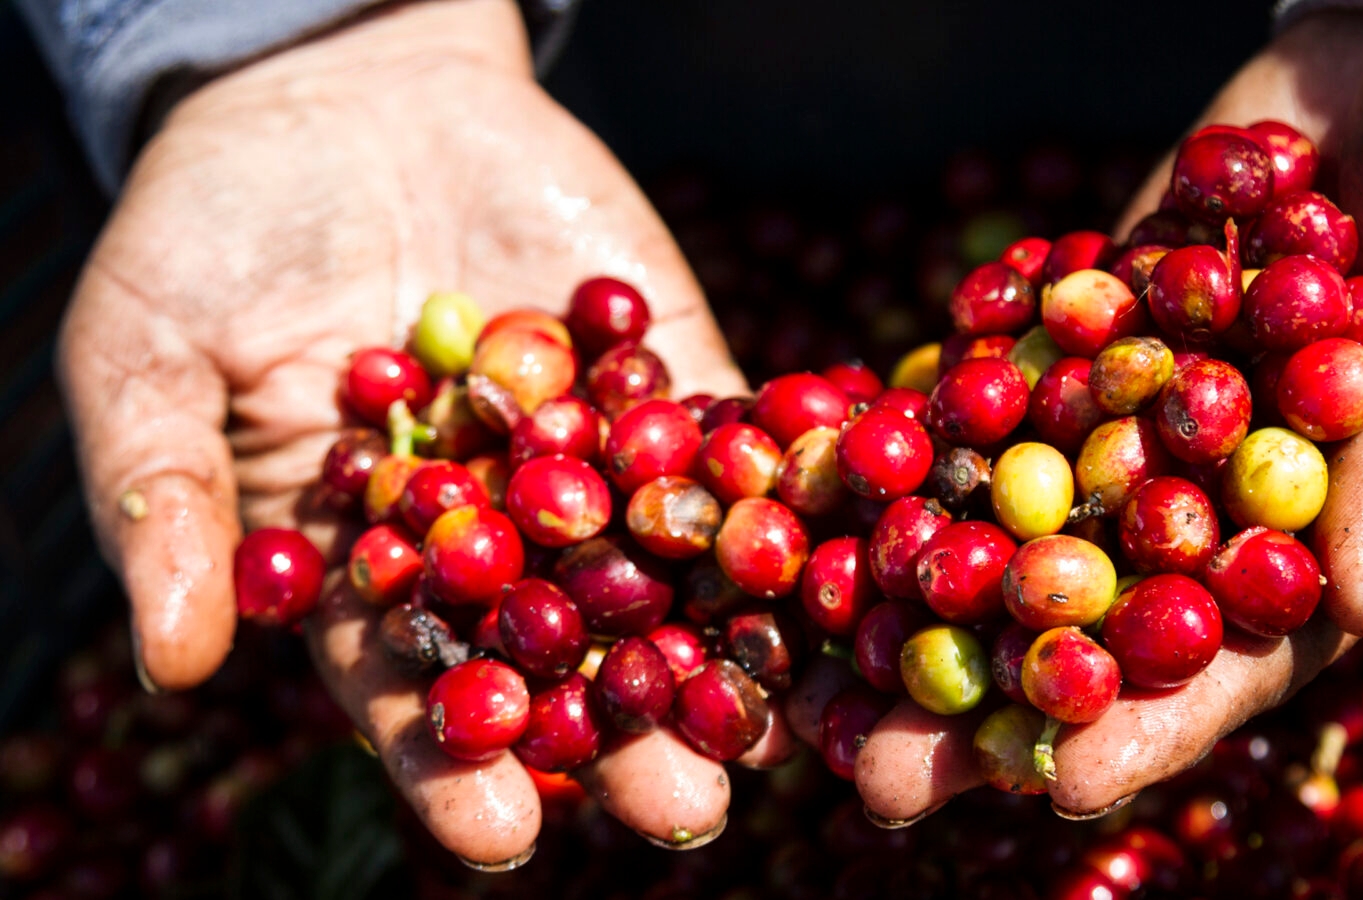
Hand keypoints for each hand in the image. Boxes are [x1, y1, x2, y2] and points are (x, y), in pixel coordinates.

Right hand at [56, 0, 745, 864]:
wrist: (336, 92)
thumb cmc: (208, 235)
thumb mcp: (145, 362)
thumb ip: (168, 505)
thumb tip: (170, 666)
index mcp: (369, 569)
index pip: (412, 688)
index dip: (453, 762)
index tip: (500, 831)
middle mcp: (493, 537)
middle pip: (564, 657)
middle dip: (624, 737)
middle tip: (687, 812)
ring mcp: (589, 458)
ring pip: (663, 567)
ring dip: (724, 641)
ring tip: (778, 721)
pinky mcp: (664, 373)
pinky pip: (725, 436)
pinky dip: (774, 484)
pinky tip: (826, 550)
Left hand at [834, 9, 1362, 821]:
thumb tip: (1361, 606)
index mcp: (1345, 520)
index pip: (1243, 654)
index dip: (1153, 724)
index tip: (1058, 784)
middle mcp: (1224, 484)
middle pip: (1095, 617)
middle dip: (988, 697)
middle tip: (871, 770)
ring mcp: (1144, 403)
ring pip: (1018, 517)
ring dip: (914, 591)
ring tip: (804, 664)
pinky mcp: (1089, 320)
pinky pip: (995, 383)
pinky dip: (913, 434)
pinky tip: (817, 490)